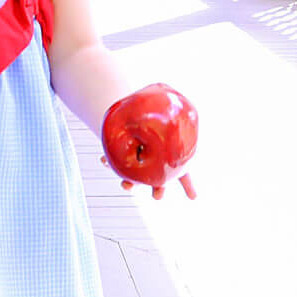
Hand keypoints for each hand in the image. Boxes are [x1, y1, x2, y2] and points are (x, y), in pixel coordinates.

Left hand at [100, 83, 198, 200]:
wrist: (128, 109)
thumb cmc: (150, 110)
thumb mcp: (161, 107)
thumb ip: (167, 108)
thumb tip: (169, 98)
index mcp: (168, 156)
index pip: (183, 174)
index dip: (188, 186)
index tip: (193, 198)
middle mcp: (154, 163)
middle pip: (158, 183)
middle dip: (157, 190)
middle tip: (157, 195)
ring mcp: (138, 162)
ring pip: (135, 179)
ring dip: (130, 184)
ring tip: (126, 186)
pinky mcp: (120, 157)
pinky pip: (115, 163)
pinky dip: (109, 162)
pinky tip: (103, 160)